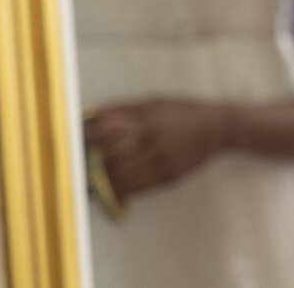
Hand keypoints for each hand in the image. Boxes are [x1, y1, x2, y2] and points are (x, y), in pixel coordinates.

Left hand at [84, 99, 232, 198]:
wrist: (218, 128)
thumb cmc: (183, 111)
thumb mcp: (154, 103)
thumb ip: (122, 110)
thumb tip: (91, 114)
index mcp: (149, 120)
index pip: (108, 134)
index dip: (88, 142)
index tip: (75, 145)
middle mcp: (155, 142)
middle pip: (112, 160)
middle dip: (93, 166)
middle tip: (79, 168)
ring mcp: (163, 162)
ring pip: (123, 179)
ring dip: (104, 183)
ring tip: (93, 182)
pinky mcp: (170, 177)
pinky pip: (139, 188)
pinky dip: (122, 189)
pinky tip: (115, 187)